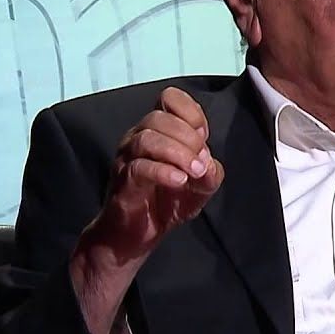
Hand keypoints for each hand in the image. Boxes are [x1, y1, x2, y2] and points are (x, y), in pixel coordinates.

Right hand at [70, 86, 223, 333]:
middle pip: (159, 118)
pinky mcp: (122, 180)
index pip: (169, 98)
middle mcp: (138, 137)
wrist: (137, 235)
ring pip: (147, 139)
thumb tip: (209, 163)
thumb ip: (211, 171)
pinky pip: (139, 167)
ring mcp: (127, 157)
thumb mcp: (201, 186)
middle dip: (187, 137)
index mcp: (158, 131)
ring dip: (178, 153)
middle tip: (201, 163)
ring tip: (195, 172)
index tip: (203, 135)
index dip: (190, 111)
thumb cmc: (168, 202)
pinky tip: (179, 181)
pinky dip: (163, 171)